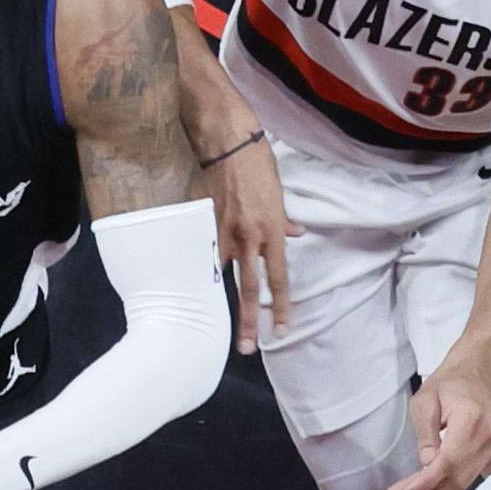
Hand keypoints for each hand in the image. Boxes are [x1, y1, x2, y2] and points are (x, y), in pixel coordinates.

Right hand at [201, 125, 300, 352]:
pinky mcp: (202, 224)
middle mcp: (249, 237)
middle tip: (249, 349)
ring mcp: (223, 232)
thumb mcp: (279, 194)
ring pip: (223, 276)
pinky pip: (203, 253)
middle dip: (250, 321)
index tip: (282, 329)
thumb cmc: (257, 163)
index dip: (280, 306)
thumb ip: (285, 220)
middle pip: (250, 288)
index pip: (278, 278)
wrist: (227, 141)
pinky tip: (193, 290)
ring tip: (216, 328)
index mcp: (272, 231)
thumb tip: (296, 235)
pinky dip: (202, 271)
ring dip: (221, 304)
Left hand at [387, 361, 490, 489]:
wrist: (476, 377)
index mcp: (472, 420)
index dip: (425, 482)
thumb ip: (425, 436)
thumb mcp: (424, 402)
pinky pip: (470, 482)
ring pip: (463, 486)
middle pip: (456, 480)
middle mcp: (488, 438)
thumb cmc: (450, 385)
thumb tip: (427, 466)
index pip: (448, 462)